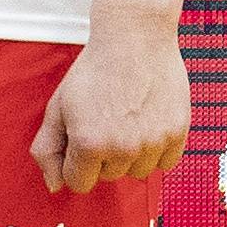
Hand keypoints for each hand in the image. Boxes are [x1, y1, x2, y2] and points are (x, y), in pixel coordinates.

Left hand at [41, 16, 188, 188]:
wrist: (135, 41)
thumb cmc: (92, 73)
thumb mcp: (58, 108)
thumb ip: (48, 149)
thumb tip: (54, 185)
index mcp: (89, 144)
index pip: (78, 183)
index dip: (74, 162)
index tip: (79, 138)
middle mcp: (124, 149)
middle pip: (108, 177)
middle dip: (100, 157)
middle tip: (103, 120)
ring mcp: (154, 142)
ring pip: (137, 172)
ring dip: (129, 156)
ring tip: (125, 122)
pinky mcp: (179, 133)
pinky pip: (166, 163)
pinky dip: (156, 151)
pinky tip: (146, 125)